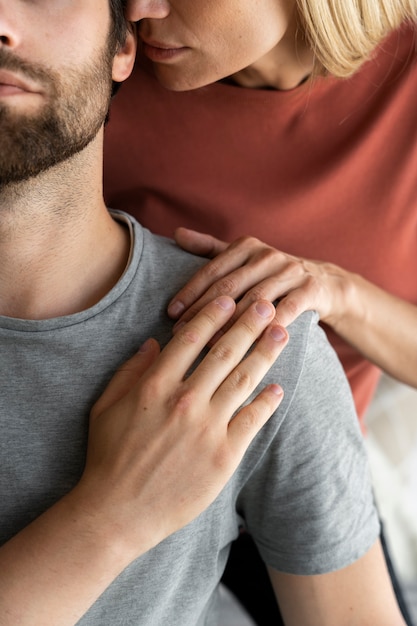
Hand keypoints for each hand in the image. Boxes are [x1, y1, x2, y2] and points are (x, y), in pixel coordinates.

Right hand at [76, 296, 287, 559]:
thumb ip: (130, 370)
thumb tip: (153, 342)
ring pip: (245, 379)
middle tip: (267, 304)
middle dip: (249, 323)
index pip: (191, 338)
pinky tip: (278, 387)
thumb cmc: (108, 457)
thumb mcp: (106, 406)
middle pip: (225, 351)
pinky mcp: (224, 455)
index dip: (213, 314)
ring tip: (281, 333)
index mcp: (155, 385)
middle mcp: (185, 400)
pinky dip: (267, 401)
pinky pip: (252, 419)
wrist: (118, 512)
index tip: (229, 299)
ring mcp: (208, 428)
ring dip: (266, 352)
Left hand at [169, 228, 347, 331]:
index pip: (213, 270)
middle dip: (203, 310)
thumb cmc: (273, 274)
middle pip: (230, 286)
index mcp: (247, 246)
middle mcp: (268, 255)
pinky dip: (268, 327)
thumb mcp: (244, 257)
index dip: (191, 291)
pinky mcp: (310, 289)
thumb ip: (210, 247)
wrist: (325, 283)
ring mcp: (291, 271)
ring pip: (255, 300)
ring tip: (210, 345)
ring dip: (231, 324)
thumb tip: (177, 233)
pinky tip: (252, 345)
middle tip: (183, 333)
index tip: (171, 313)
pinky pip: (286, 310)